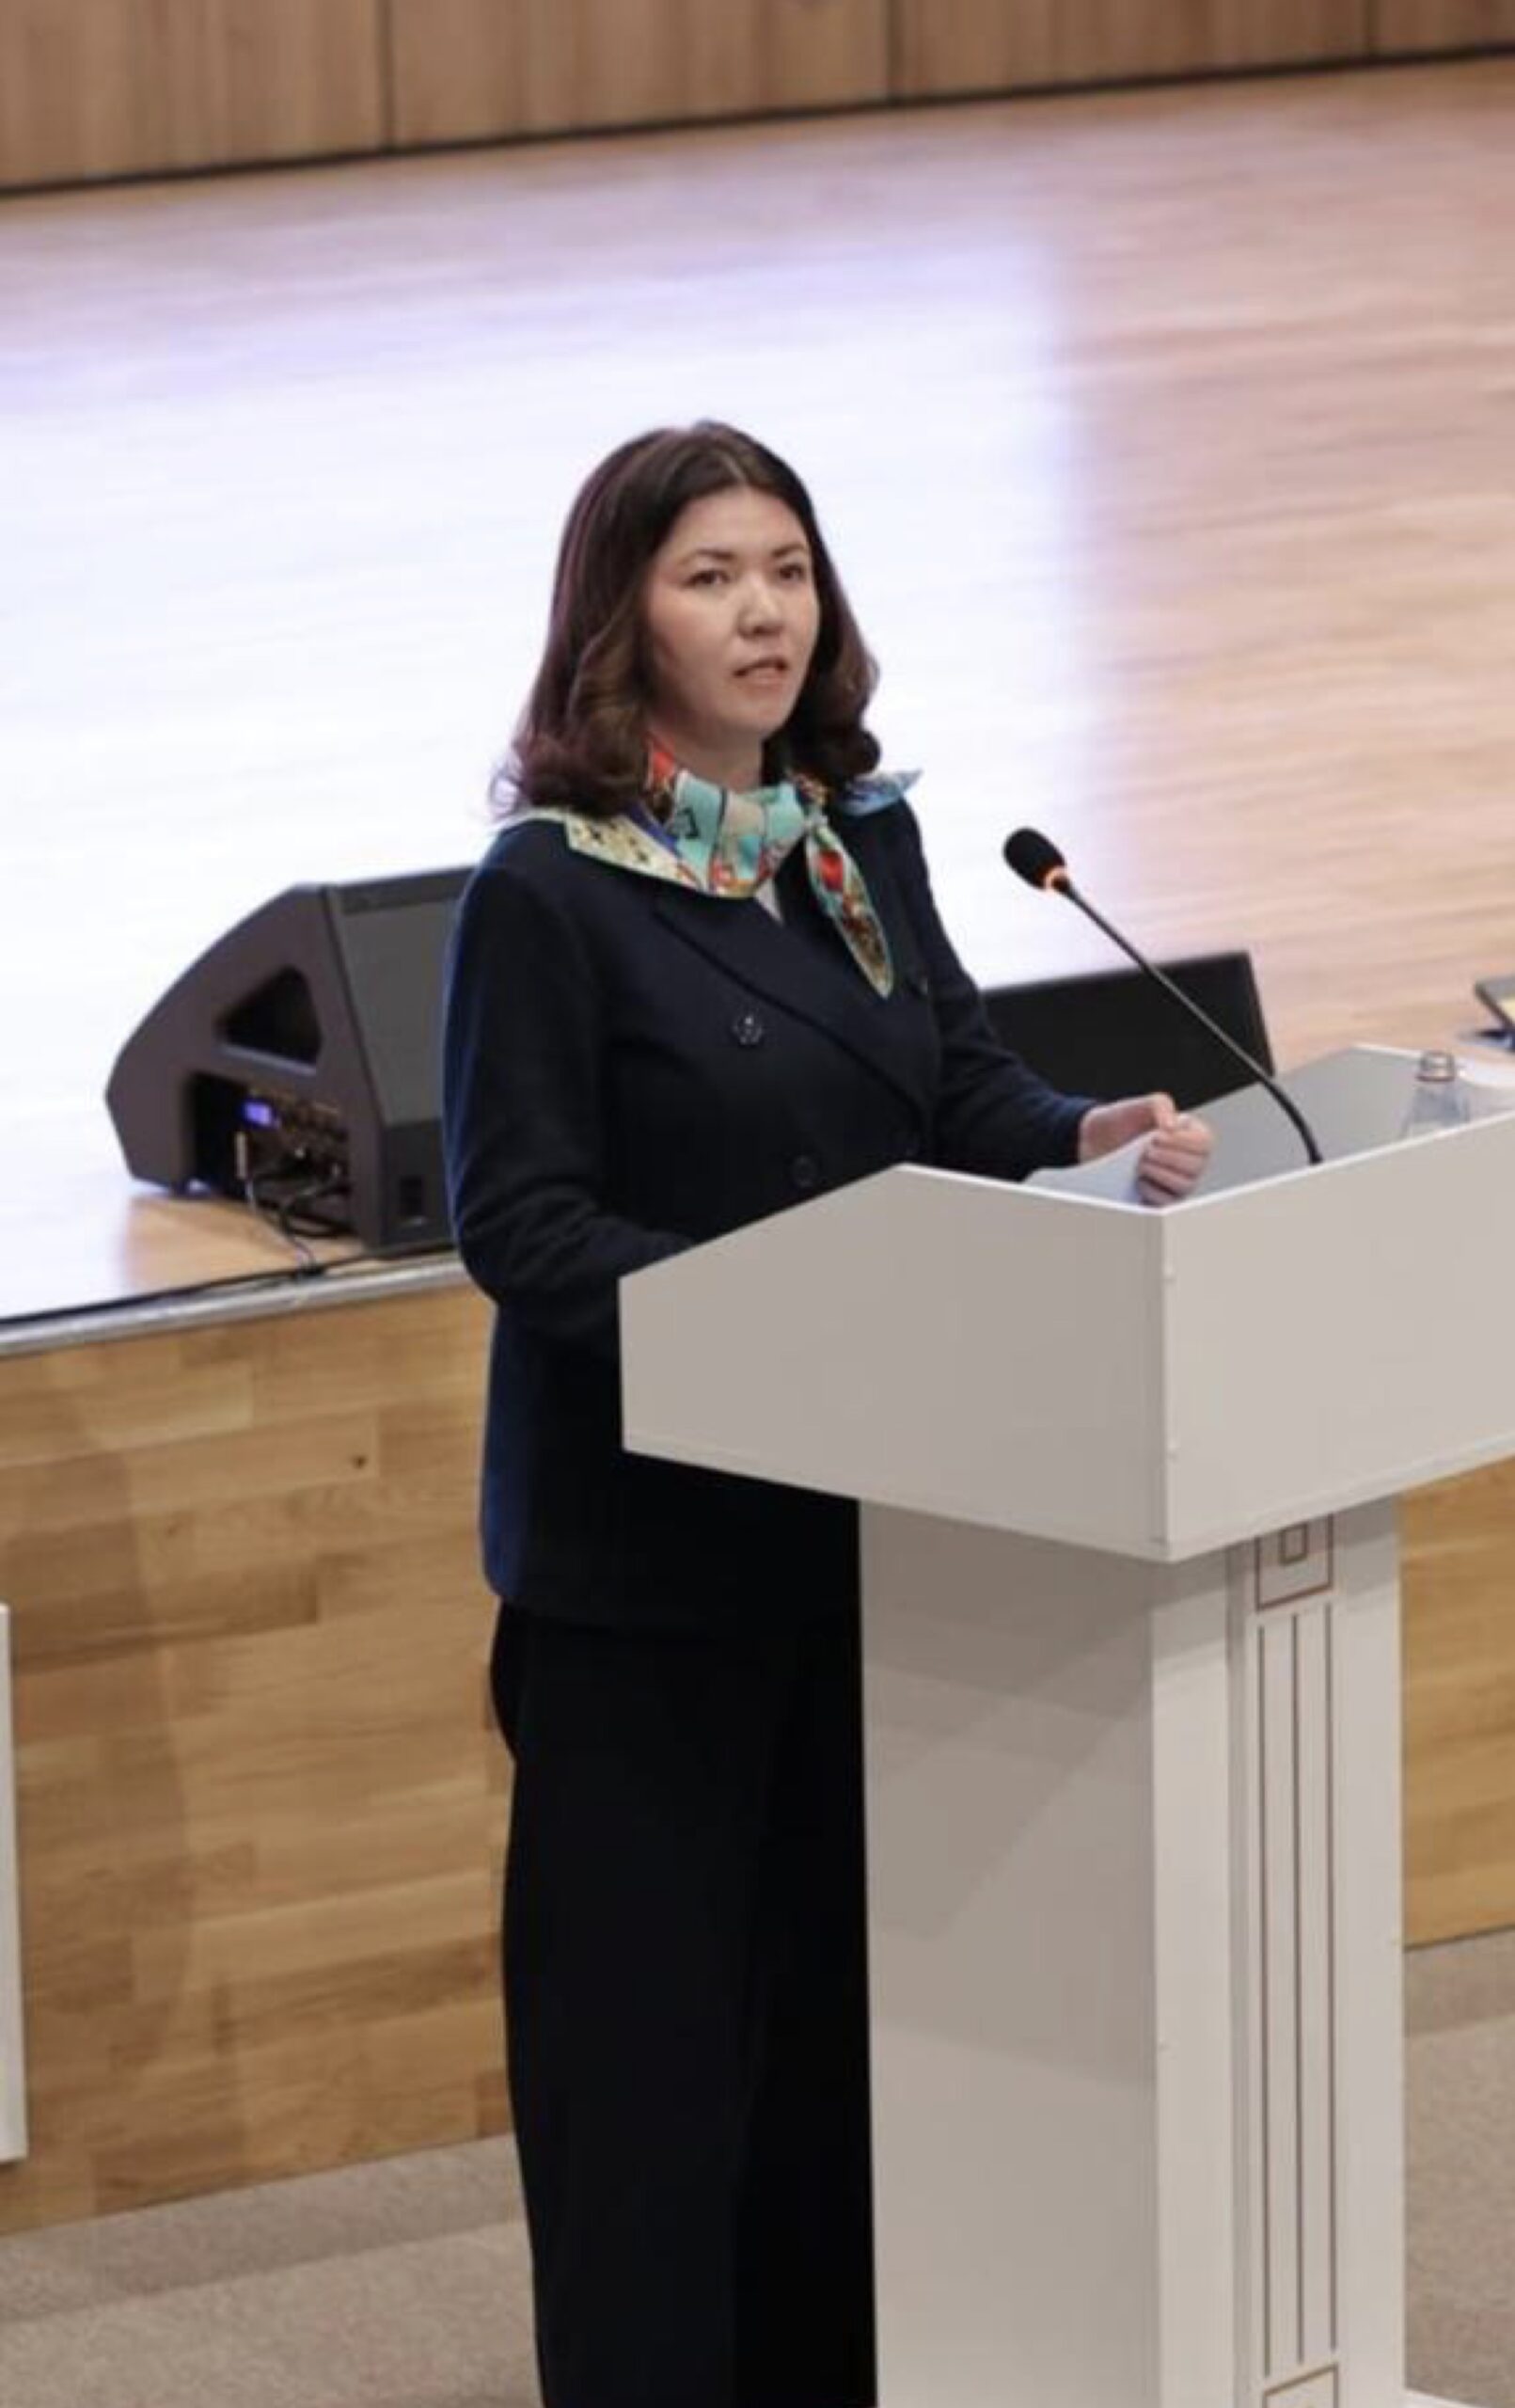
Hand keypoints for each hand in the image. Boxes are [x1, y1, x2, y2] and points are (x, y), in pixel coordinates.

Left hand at [1077, 1093, 1213, 1204]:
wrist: (1096, 1141)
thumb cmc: (1124, 1122)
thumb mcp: (1141, 1105)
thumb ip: (1160, 1105)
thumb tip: (1172, 1126)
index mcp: (1192, 1137)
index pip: (1204, 1144)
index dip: (1181, 1142)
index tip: (1155, 1136)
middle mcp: (1191, 1162)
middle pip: (1196, 1167)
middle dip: (1167, 1158)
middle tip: (1146, 1151)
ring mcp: (1177, 1184)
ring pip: (1184, 1186)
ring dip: (1160, 1174)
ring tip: (1140, 1165)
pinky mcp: (1160, 1200)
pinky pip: (1166, 1204)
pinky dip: (1152, 1192)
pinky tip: (1138, 1181)